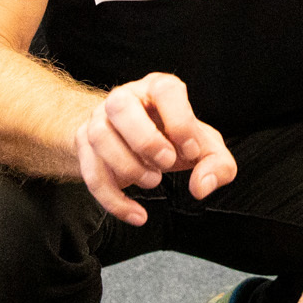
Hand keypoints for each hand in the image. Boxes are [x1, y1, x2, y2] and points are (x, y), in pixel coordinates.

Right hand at [71, 72, 236, 224]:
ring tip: (153, 181)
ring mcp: (99, 119)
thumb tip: (201, 187)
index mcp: (158, 89)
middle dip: (145, 140)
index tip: (190, 150)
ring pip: (99, 136)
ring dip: (128, 167)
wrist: (134, 141)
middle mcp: (125, 97)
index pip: (165, 90)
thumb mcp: (205, 148)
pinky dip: (114, 200)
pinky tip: (137, 214)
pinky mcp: (84, 145)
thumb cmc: (173, 139)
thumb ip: (217, 165)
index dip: (180, 122)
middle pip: (120, 105)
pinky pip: (90, 172)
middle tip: (166, 163)